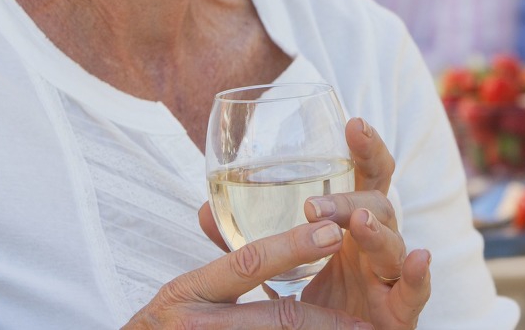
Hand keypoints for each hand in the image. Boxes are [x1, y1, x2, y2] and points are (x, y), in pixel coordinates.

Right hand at [122, 220, 365, 328]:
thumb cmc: (157, 329)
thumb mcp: (181, 294)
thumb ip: (220, 258)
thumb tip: (245, 207)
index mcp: (189, 293)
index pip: (248, 264)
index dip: (293, 248)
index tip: (333, 233)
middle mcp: (197, 324)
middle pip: (276, 319)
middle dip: (326, 320)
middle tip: (367, 321)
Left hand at [198, 117, 430, 329]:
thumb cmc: (314, 306)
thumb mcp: (278, 270)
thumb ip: (247, 241)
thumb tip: (201, 211)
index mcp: (352, 228)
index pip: (366, 179)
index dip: (366, 150)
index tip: (353, 123)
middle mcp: (376, 247)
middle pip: (379, 205)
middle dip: (351, 200)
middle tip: (313, 207)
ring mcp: (391, 278)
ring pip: (394, 246)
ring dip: (377, 233)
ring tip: (357, 224)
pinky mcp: (400, 314)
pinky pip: (415, 294)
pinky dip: (420, 277)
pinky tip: (420, 258)